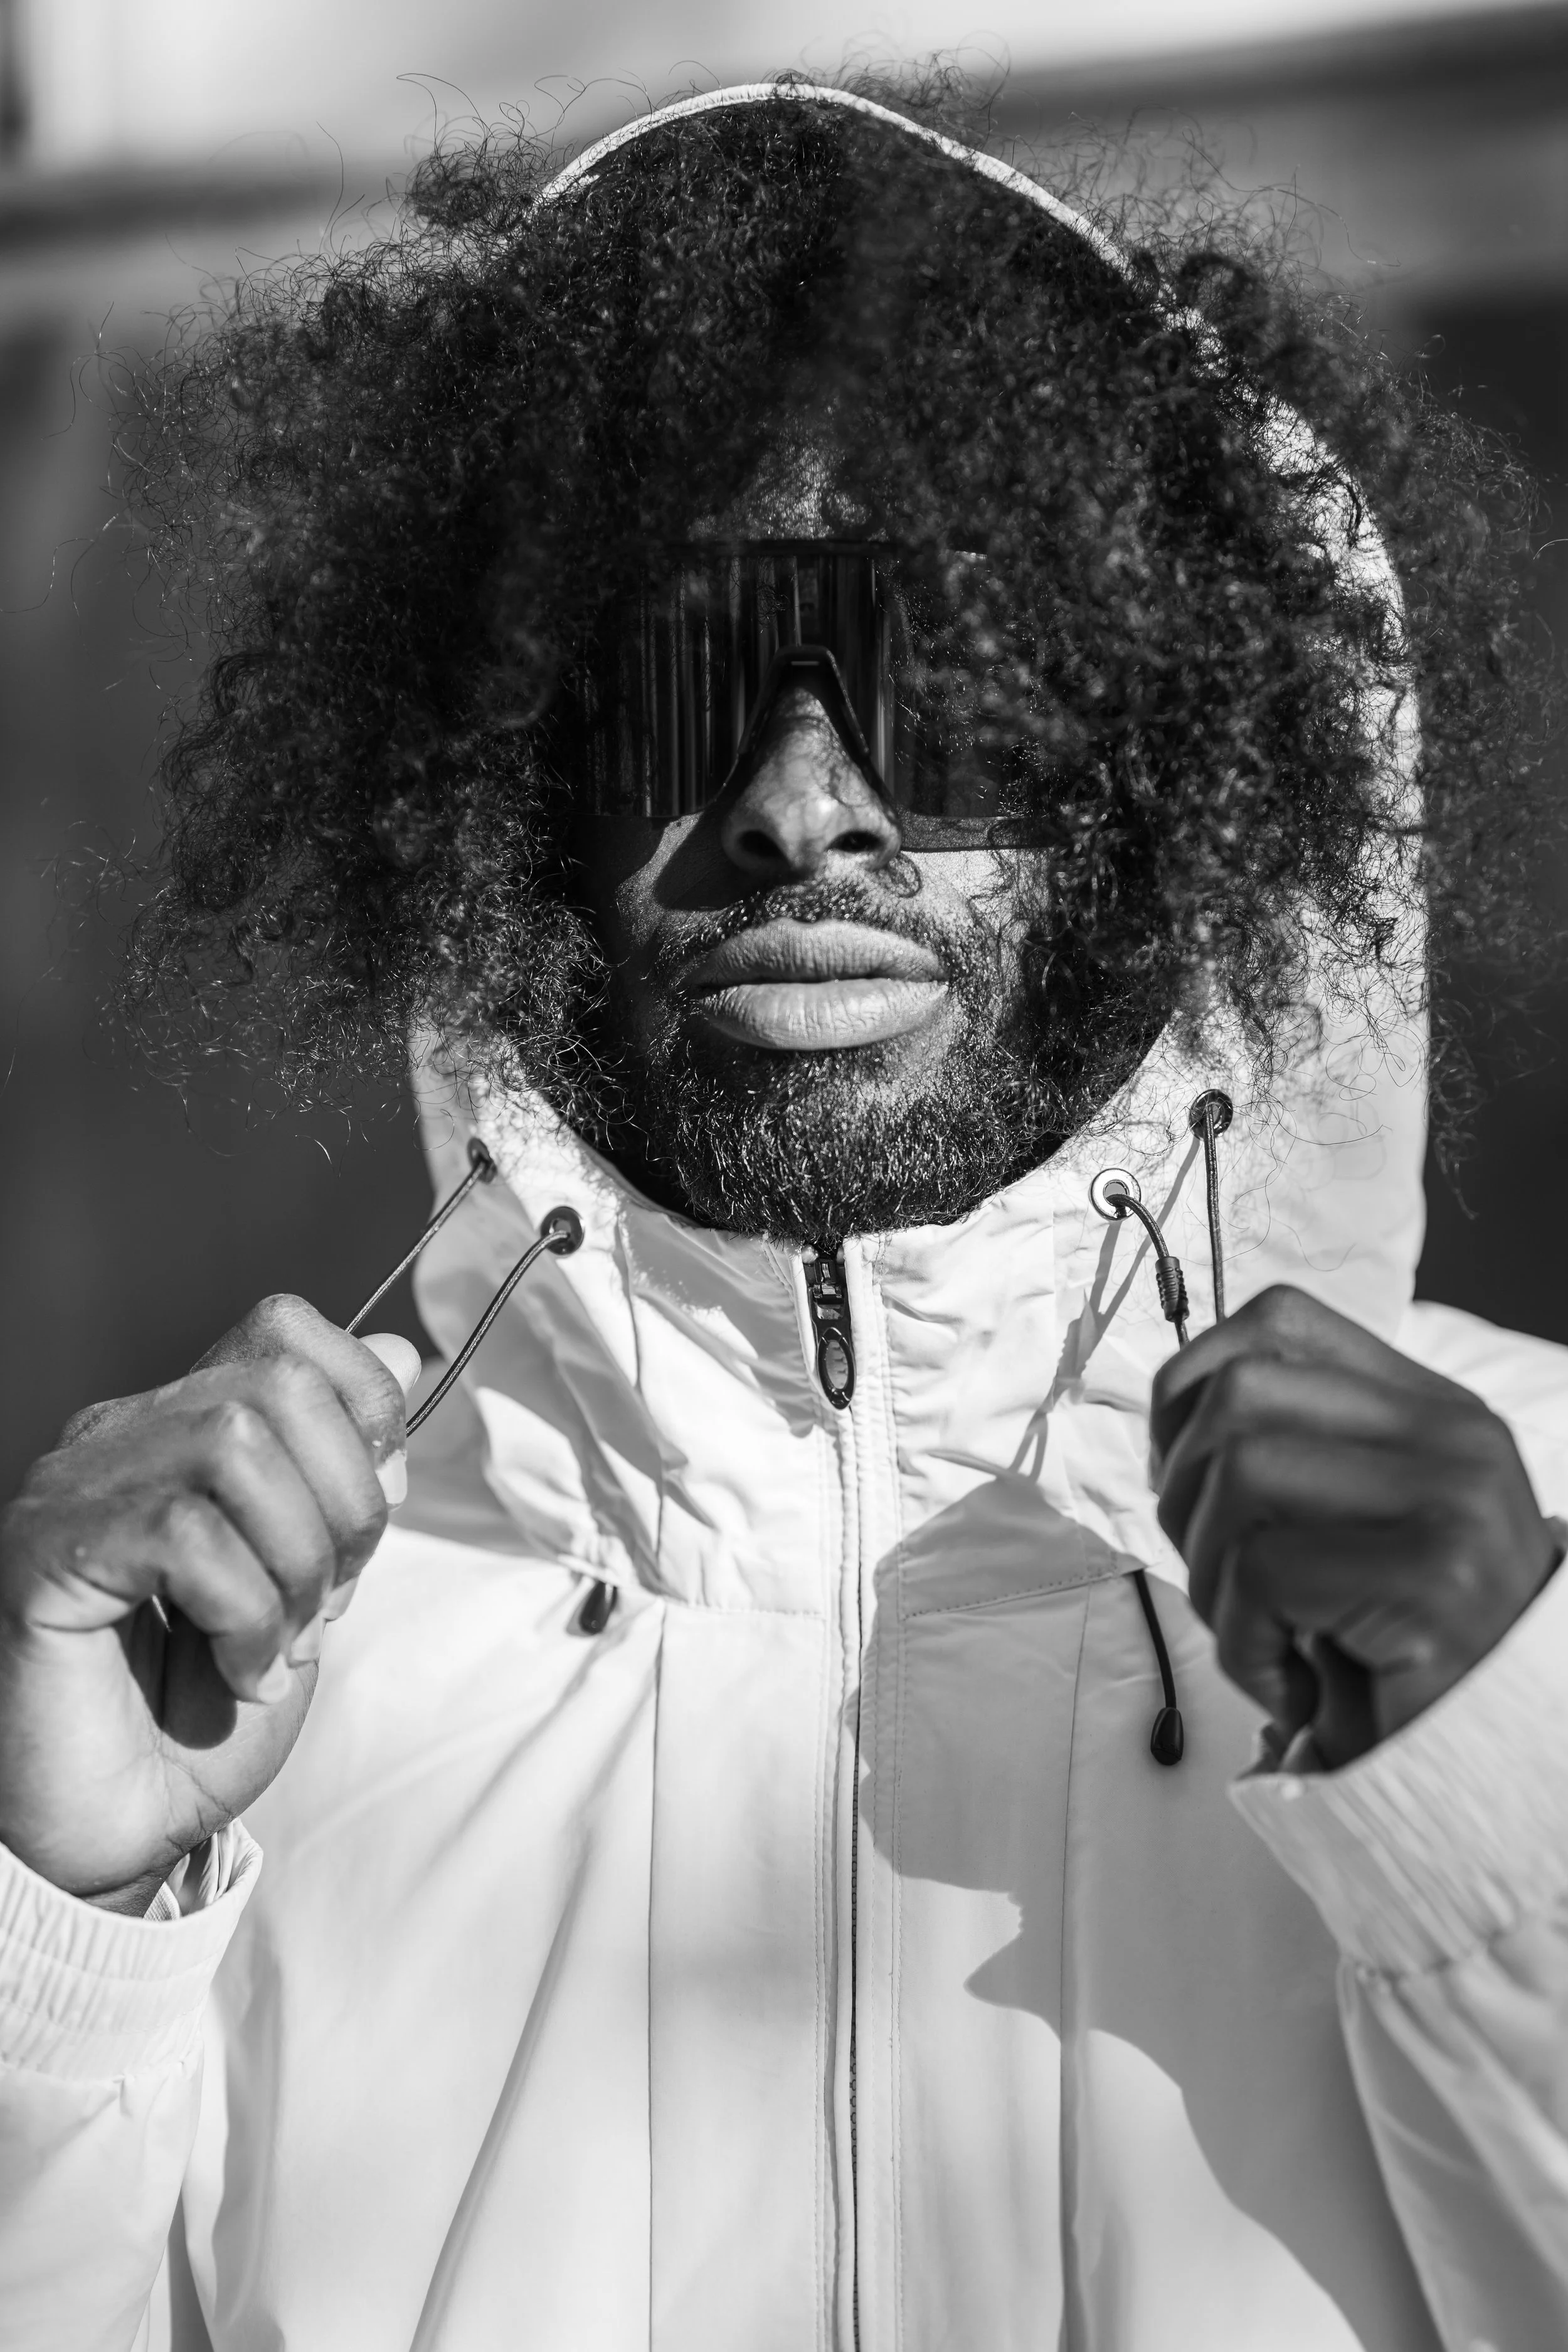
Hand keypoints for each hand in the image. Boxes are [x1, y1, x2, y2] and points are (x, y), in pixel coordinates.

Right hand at [0, 1299, 418, 1912]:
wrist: (115, 1832)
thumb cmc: (199, 1715)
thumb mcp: (309, 1578)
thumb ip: (343, 1473)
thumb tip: (398, 1354)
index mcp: (178, 1427)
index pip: (285, 1331)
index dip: (363, 1409)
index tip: (367, 1522)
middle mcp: (117, 1436)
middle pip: (278, 1383)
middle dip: (344, 1503)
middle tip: (326, 1602)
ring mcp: (72, 1488)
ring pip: (236, 1446)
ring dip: (294, 1563)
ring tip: (279, 1642)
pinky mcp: (44, 1555)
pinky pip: (185, 1535)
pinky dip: (244, 1614)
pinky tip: (236, 1670)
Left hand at [1150, 1285, 1558, 1767]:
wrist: (1493, 1764)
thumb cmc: (1401, 1655)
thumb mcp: (1352, 1528)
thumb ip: (1292, 1456)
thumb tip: (1172, 1423)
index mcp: (1431, 1409)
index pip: (1278, 1321)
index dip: (1193, 1390)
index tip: (1187, 1479)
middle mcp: (1451, 1436)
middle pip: (1239, 1395)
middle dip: (1183, 1495)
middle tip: (1220, 1580)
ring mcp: (1451, 1501)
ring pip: (1240, 1475)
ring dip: (1210, 1575)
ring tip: (1262, 1636)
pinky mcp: (1431, 1579)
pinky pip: (1263, 1574)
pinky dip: (1244, 1644)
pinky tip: (1294, 1685)